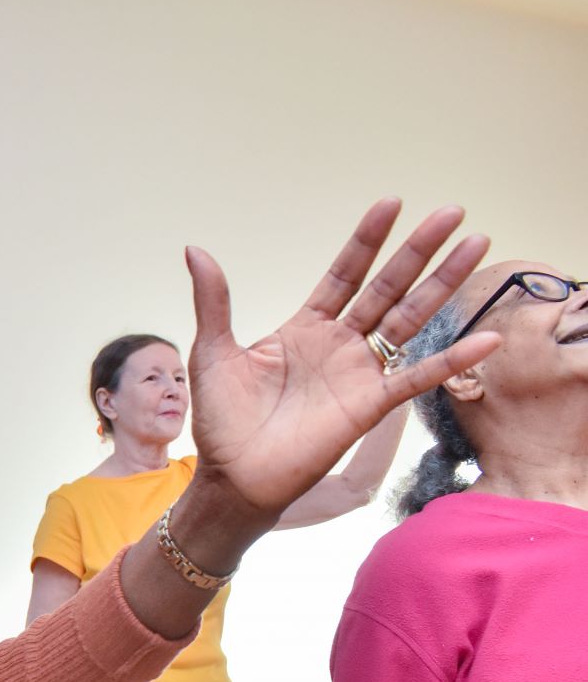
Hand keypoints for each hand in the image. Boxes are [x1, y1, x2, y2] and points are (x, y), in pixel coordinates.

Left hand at [175, 199, 497, 565]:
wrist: (233, 478)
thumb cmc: (221, 421)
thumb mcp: (213, 352)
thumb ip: (213, 302)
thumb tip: (195, 250)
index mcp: (304, 328)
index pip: (344, 273)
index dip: (367, 240)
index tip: (391, 203)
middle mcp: (338, 345)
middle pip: (387, 287)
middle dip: (418, 250)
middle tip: (452, 211)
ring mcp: (358, 373)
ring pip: (410, 319)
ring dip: (443, 284)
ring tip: (477, 245)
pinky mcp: (369, 405)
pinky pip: (417, 378)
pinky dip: (451, 360)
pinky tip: (485, 339)